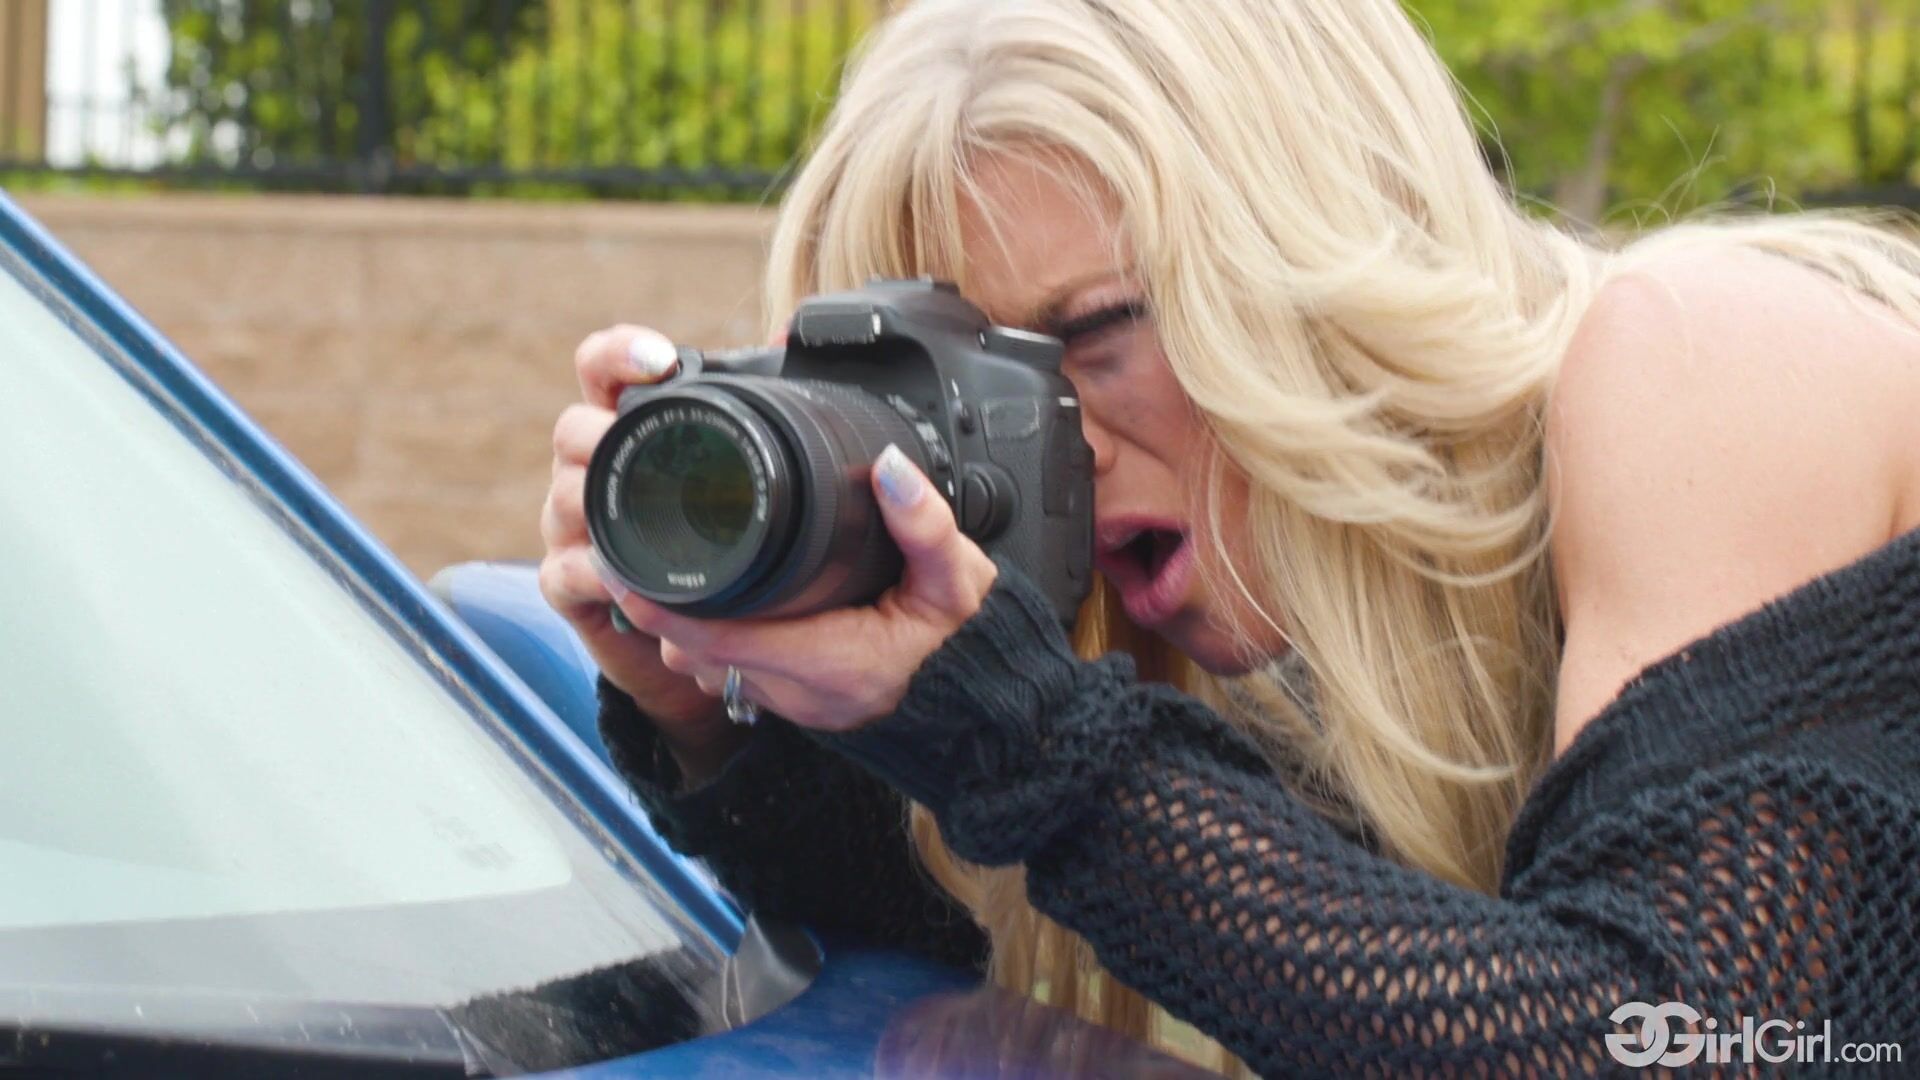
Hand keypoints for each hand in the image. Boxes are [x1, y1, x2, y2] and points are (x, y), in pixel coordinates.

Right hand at [539, 324, 738, 776]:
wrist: (699, 636)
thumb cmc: (717, 536)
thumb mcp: (740, 465)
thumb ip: (757, 402)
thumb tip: (784, 336)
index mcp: (630, 428)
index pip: (601, 368)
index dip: (619, 353)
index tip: (660, 360)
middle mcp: (590, 467)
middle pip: (571, 428)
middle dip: (600, 433)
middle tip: (643, 446)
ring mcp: (570, 525)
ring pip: (565, 498)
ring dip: (598, 504)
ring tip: (645, 515)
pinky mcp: (567, 584)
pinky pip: (565, 571)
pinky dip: (594, 574)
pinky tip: (622, 578)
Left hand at [608, 446, 998, 732]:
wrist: (973, 698)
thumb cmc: (962, 641)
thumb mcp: (958, 579)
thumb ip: (928, 524)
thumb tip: (890, 468)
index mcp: (836, 664)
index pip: (723, 641)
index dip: (666, 609)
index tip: (627, 569)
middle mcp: (805, 696)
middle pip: (698, 655)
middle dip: (660, 611)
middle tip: (630, 555)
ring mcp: (794, 707)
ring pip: (705, 669)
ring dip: (680, 629)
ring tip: (660, 573)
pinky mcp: (789, 705)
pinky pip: (726, 676)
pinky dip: (706, 642)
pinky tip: (703, 603)